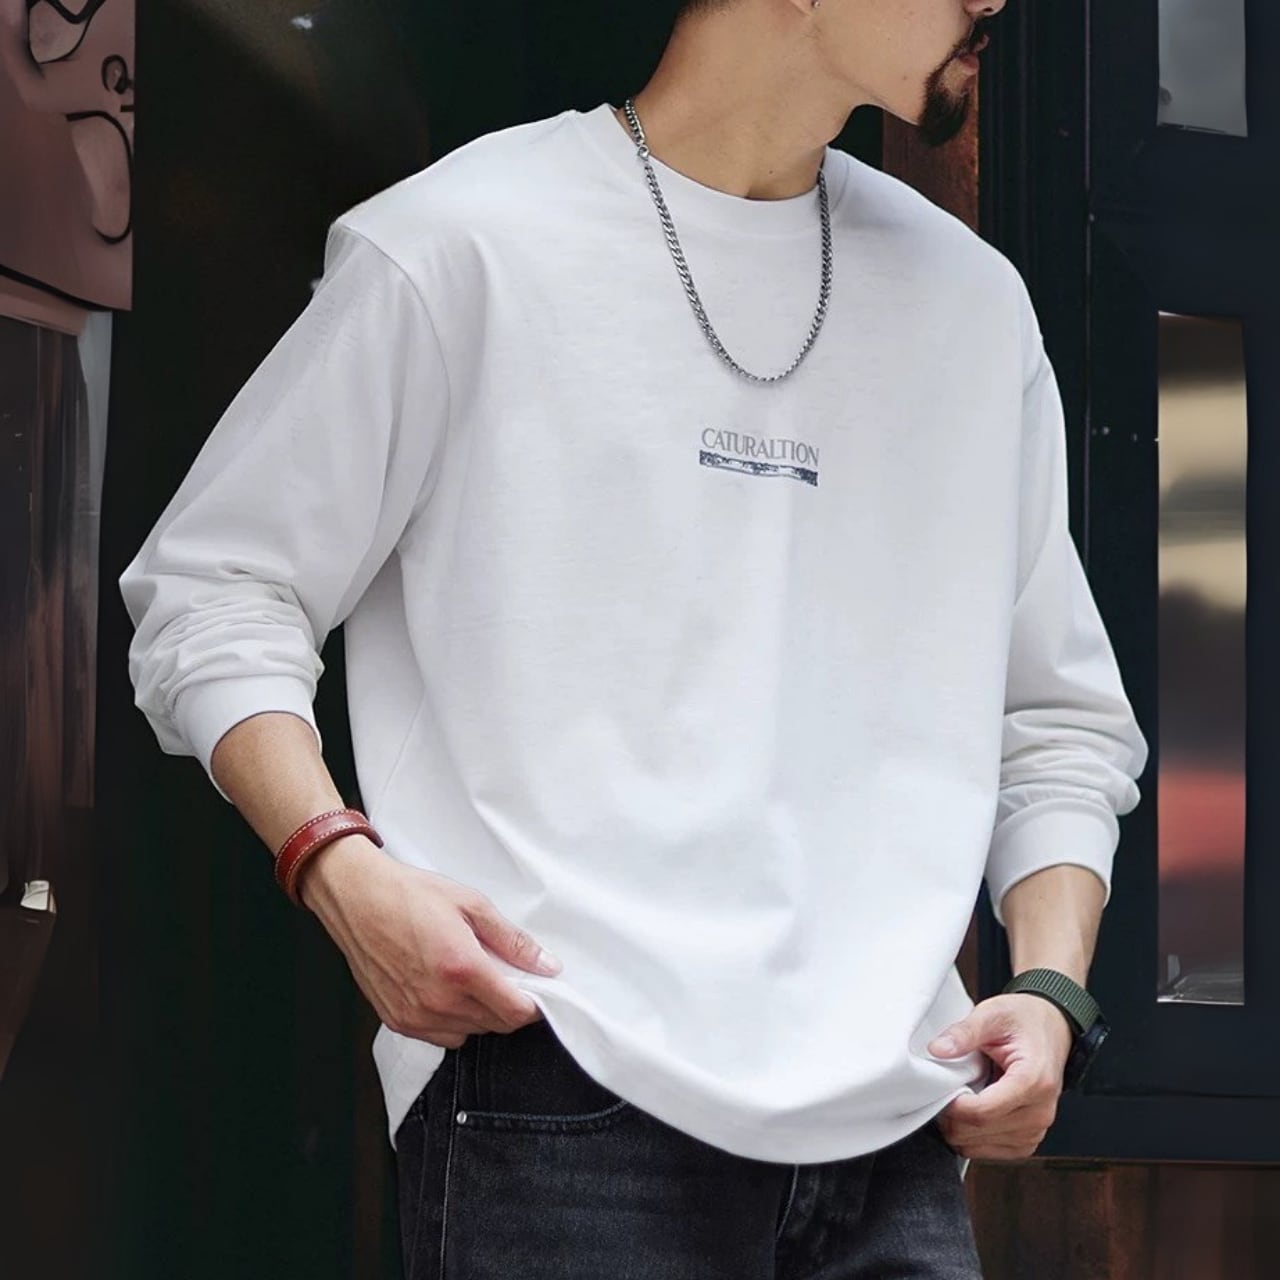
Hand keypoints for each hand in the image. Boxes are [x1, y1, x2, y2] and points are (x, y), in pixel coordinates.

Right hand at [299, 835, 559, 1048]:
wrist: (357, 899)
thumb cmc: (410, 896)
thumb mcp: (472, 905)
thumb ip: (513, 940)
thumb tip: (548, 966)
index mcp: (462, 968)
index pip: (516, 1011)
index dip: (534, 1005)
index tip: (539, 990)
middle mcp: (439, 1000)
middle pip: (496, 1025)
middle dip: (510, 1005)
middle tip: (505, 976)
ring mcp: (416, 1015)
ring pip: (471, 1033)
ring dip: (483, 1014)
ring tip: (474, 979)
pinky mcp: (398, 1021)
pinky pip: (443, 1036)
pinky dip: (455, 1022)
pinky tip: (450, 992)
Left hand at [929, 993, 1073, 1160]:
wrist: (1052, 1027)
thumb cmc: (1025, 1020)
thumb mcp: (993, 1014)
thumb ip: (964, 1032)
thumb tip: (938, 1050)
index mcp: (1033, 1081)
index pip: (983, 1112)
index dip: (952, 1106)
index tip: (938, 1090)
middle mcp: (1040, 1111)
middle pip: (980, 1132)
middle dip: (951, 1116)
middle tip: (943, 1090)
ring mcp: (1037, 1129)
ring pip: (982, 1147)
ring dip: (961, 1128)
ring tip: (959, 1098)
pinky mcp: (1029, 1138)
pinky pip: (992, 1152)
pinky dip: (973, 1137)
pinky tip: (970, 1112)